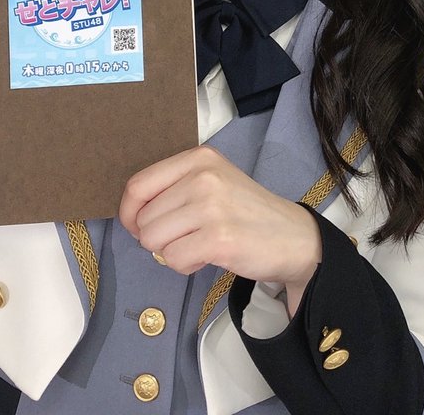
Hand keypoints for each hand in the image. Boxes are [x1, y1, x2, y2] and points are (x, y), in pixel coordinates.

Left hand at [119, 146, 322, 313]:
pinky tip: (208, 257)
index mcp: (199, 158)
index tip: (141, 227)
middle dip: (156, 237)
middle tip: (187, 237)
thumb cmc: (246, 212)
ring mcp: (211, 207)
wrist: (293, 237)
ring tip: (200, 245)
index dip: (130, 213)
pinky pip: (173, 259)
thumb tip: (132, 217)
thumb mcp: (212, 182)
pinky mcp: (218, 238)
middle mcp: (203, 176)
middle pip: (142, 218)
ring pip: (153, 240)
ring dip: (171, 252)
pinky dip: (185, 265)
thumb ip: (174, 188)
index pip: (138, 185)